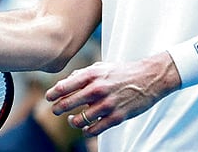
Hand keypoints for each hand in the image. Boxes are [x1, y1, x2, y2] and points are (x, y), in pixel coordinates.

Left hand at [45, 53, 179, 135]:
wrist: (149, 78)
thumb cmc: (122, 72)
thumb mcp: (101, 67)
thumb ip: (82, 74)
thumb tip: (65, 82)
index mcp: (91, 75)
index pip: (64, 86)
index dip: (52, 94)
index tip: (48, 97)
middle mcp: (97, 89)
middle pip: (68, 104)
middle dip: (57, 108)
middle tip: (55, 110)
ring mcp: (107, 104)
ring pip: (80, 119)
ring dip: (72, 121)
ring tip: (72, 119)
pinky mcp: (117, 117)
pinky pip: (95, 129)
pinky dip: (87, 131)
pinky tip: (85, 128)